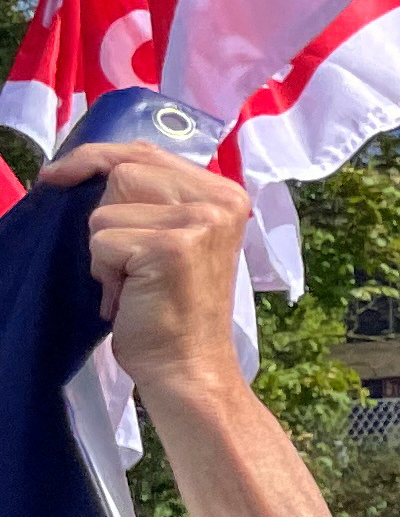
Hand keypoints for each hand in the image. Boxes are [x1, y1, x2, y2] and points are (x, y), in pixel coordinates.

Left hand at [41, 143, 252, 410]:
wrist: (188, 365)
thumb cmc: (172, 307)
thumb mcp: (172, 237)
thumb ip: (154, 199)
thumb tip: (83, 167)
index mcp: (226, 193)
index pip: (145, 151)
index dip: (94, 159)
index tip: (57, 176)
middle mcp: (222, 200)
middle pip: (124, 171)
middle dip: (106, 216)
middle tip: (123, 260)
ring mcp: (201, 222)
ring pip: (107, 208)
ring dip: (105, 249)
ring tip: (131, 281)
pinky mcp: (172, 247)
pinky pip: (102, 240)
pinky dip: (104, 272)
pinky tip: (129, 295)